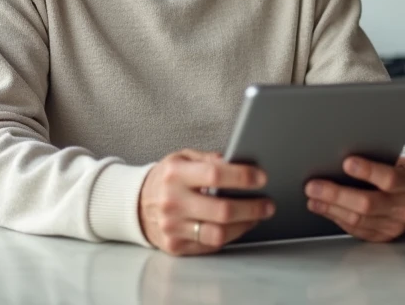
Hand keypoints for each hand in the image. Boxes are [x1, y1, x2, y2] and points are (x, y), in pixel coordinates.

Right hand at [139, 149, 273, 255]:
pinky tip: (238, 226)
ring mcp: (173, 227)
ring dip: (245, 225)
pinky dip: (229, 236)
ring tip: (257, 216)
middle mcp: (172, 202)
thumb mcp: (182, 158)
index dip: (242, 177)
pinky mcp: (176, 245)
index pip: (214, 175)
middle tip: (268, 203)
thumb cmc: (166, 178)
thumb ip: (209, 159)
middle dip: (252, 207)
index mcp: (175, 174)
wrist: (136, 204)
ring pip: (218, 233)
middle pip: (221, 210)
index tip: (261, 177)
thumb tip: (238, 162)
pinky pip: (210, 245)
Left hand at [304, 156, 404, 242]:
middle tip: (313, 186)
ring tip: (313, 197)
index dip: (368, 171)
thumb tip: (340, 156)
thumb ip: (376, 160)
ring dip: (331, 208)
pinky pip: (356, 230)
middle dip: (337, 194)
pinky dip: (337, 218)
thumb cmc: (400, 173)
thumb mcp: (397, 162)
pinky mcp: (383, 237)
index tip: (346, 162)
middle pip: (368, 204)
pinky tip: (324, 208)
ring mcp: (395, 226)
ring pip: (358, 220)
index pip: (390, 178)